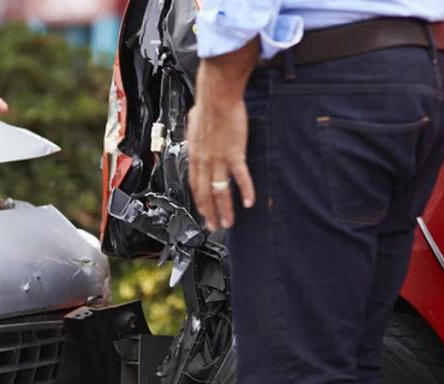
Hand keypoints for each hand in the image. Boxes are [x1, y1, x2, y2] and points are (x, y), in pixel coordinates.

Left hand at [186, 42, 259, 230]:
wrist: (217, 97)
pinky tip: (249, 202)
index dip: (198, 201)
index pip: (194, 185)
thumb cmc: (207, 106)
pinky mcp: (234, 154)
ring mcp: (218, 159)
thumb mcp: (194, 125)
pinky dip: (245, 191)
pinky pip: (240, 177)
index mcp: (195, 155)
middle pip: (205, 193)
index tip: (202, 211)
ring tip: (228, 223)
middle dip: (209, 213)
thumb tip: (196, 134)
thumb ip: (196, 136)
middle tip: (213, 226)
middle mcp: (204, 161)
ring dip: (224, 209)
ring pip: (220, 191)